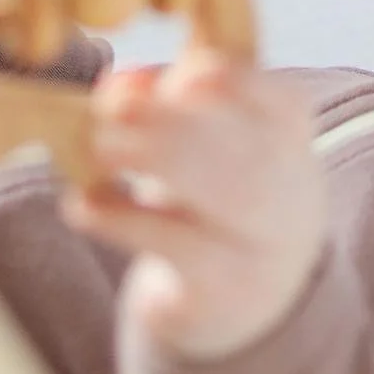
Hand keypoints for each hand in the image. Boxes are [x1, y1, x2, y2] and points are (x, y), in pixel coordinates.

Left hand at [66, 51, 326, 361]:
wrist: (240, 298)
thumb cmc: (212, 197)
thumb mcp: (201, 144)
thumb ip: (167, 103)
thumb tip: (119, 84)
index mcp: (290, 144)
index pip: (283, 105)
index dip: (242, 86)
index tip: (188, 76)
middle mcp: (291, 196)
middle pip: (253, 154)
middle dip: (180, 125)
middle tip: (113, 106)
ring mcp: (264, 252)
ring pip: (223, 203)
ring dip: (153, 165)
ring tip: (100, 147)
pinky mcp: (223, 294)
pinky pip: (178, 252)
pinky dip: (124, 222)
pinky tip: (81, 206)